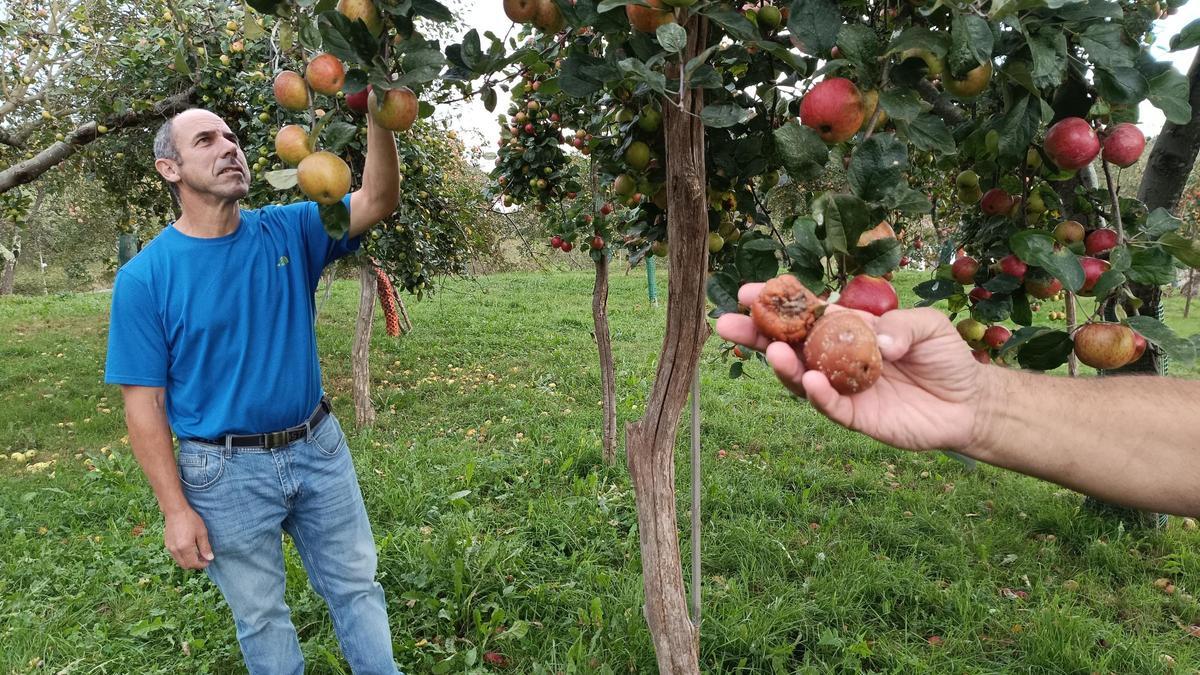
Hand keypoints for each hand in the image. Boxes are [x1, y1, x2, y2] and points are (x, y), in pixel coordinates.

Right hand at [164, 507, 213, 569]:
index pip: (193, 564)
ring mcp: (170, 548)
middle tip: (203, 558)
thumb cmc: (190, 519)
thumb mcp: (201, 532)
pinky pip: (175, 556)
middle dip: (195, 564)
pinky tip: (189, 549)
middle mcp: (175, 550)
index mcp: (185, 548)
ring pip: (180, 562)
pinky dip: (183, 556)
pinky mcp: (167, 544)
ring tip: (197, 553)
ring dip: (188, 561)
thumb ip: (205, 547)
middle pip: (185, 565)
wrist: (175, 511)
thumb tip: (210, 558)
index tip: (208, 561)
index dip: (202, 564)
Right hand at [715, 282, 988, 451]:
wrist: (969, 403)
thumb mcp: (929, 326)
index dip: (778, 303)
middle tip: (725, 323)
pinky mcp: (855, 417)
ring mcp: (841, 388)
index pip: (805, 313)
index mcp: (847, 328)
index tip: (748, 292)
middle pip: (788, 345)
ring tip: (774, 352)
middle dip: (756, 334)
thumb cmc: (946, 357)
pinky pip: (830, 406)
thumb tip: (878, 341)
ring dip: (783, 365)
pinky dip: (817, 395)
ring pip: (801, 377)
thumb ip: (901, 326)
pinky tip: (809, 381)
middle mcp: (835, 357)